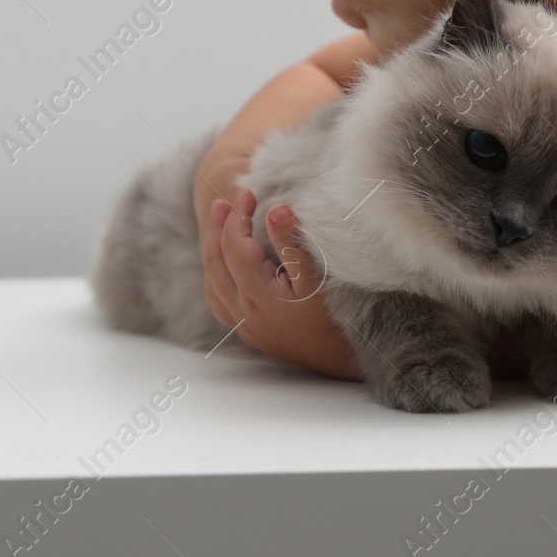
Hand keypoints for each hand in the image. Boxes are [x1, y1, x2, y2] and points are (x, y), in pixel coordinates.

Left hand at [201, 190, 361, 380]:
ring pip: (213, 284)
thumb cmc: (336, 319)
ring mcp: (245, 325)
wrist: (343, 362)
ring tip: (219, 228)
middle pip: (215, 264)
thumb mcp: (317, 278)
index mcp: (258, 296)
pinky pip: (220, 301)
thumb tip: (276, 210)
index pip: (234, 247)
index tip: (248, 194)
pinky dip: (217, 277)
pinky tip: (226, 267)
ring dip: (213, 253)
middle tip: (224, 203)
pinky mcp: (251, 332)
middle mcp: (244, 312)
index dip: (238, 217)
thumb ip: (293, 244)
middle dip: (217, 229)